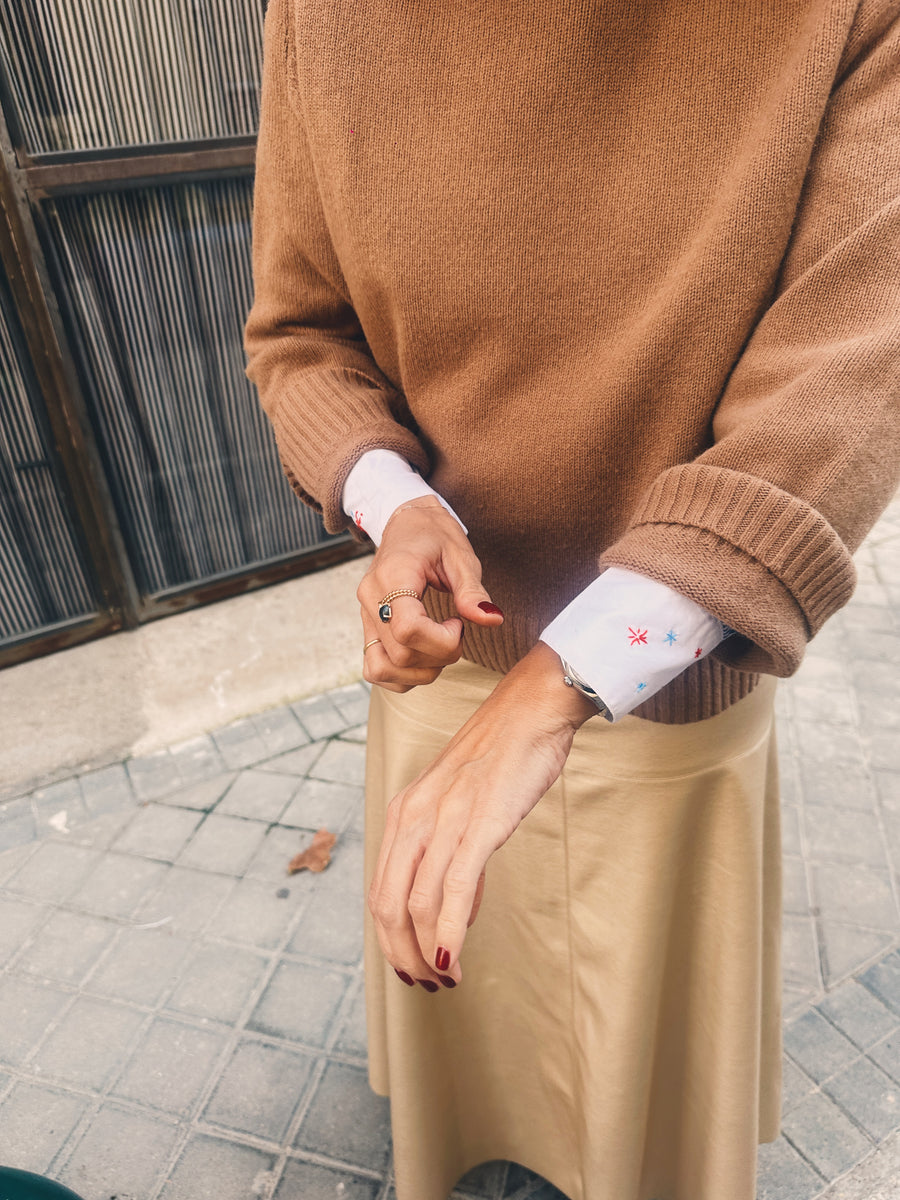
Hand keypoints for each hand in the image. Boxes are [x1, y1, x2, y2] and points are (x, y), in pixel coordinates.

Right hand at [357, 495, 503, 692]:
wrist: (407, 522)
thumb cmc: (434, 535)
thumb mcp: (460, 556)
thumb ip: (472, 591)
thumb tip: (492, 620)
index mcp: (393, 576)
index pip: (408, 629)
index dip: (441, 640)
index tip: (458, 624)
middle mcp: (371, 599)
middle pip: (400, 654)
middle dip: (439, 656)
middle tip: (456, 631)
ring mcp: (366, 616)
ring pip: (383, 669)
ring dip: (420, 671)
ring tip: (439, 645)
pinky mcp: (368, 628)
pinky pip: (376, 669)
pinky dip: (402, 675)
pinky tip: (424, 655)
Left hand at [367, 641, 596, 988]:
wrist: (532, 711)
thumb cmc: (501, 758)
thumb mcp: (460, 806)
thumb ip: (450, 856)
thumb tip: (454, 913)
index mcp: (403, 813)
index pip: (380, 892)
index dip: (389, 940)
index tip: (409, 969)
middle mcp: (413, 817)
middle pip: (388, 905)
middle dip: (401, 955)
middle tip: (424, 986)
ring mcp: (444, 821)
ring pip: (416, 904)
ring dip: (426, 953)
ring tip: (446, 980)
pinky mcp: (478, 824)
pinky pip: (453, 891)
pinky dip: (448, 934)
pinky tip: (453, 960)